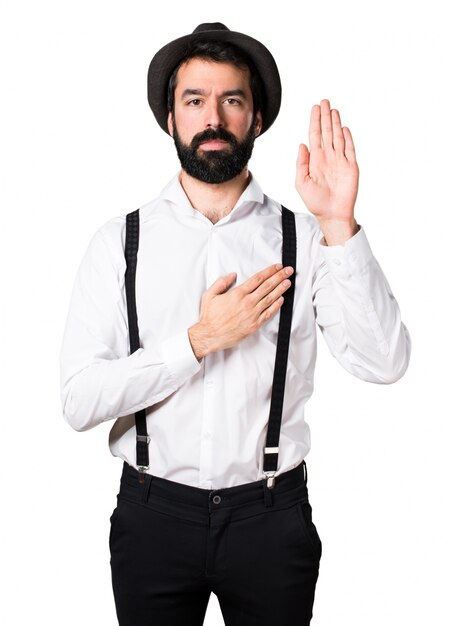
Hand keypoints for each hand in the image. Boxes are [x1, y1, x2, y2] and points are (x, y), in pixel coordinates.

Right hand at [188, 263, 293, 360]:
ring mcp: (252, 314)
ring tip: (288, 282)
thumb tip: (232, 275)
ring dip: (281, 289)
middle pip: (267, 286)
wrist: (210, 336)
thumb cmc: (209, 317)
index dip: (269, 271)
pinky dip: (276, 305)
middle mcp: (247, 302)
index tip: (277, 266)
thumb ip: (221, 282)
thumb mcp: (210, 295)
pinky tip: (281, 299)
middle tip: (288, 271)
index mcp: (237, 294)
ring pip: (270, 298)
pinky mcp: (255, 325)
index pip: (258, 279)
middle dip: (279, 276)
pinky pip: (269, 313)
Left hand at [295, 99, 358, 243]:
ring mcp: (340, 161)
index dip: (314, 122)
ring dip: (335, 123)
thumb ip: (301, 164)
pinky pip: (349, 149)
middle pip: (326, 132)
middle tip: (324, 101)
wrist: (331, 214)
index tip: (314, 108)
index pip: (315, 136)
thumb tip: (302, 145)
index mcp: (315, 160)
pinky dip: (347, 138)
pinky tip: (344, 128)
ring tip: (333, 110)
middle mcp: (328, 158)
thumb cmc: (315, 202)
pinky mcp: (351, 167)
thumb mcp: (301, 183)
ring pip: (338, 137)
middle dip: (325, 117)